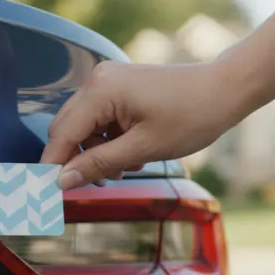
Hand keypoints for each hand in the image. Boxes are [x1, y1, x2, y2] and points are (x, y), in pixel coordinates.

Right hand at [40, 60, 251, 189]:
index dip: (54, 166)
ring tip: (126, 167)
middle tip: (101, 182)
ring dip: (96, 152)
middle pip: (67, 129)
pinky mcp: (119, 86)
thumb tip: (62, 181)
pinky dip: (109, 139)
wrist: (225, 90)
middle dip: (79, 160)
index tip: (49, 193)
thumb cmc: (192, 115)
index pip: (61, 135)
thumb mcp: (143, 148)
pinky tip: (132, 151)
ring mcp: (108, 81)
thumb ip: (98, 164)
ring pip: (83, 127)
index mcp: (100, 91)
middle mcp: (98, 81)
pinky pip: (100, 118)